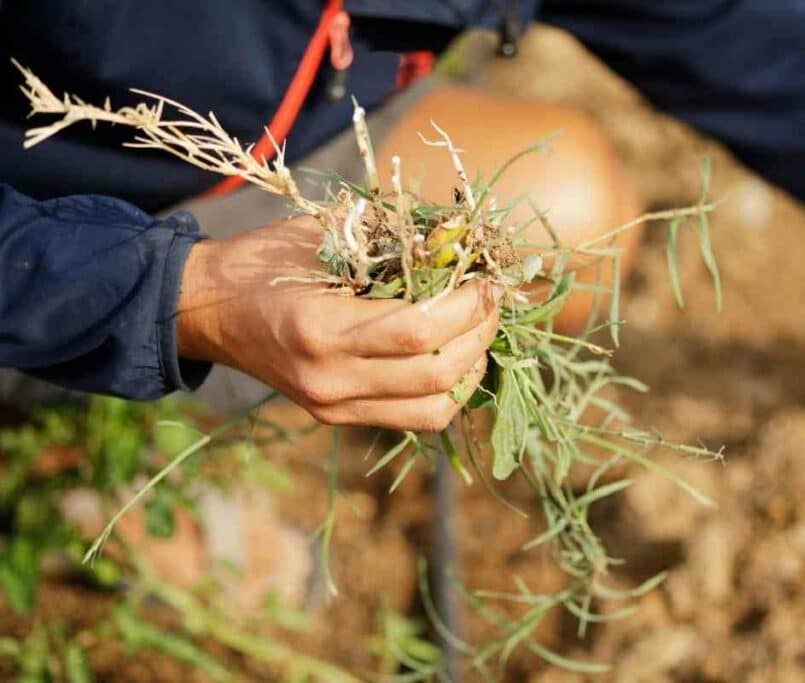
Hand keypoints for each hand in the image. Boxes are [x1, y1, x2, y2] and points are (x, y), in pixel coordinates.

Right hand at [176, 216, 498, 430]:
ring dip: (471, 371)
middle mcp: (330, 379)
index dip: (468, 307)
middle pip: (437, 376)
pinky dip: (446, 390)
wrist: (207, 311)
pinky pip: (412, 417)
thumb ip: (389, 237)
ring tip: (478, 332)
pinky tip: (453, 355)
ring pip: (433, 411)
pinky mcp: (338, 417)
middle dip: (480, 335)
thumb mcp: (321, 235)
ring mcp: (334, 406)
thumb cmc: (263, 262)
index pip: (420, 332)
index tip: (487, 279)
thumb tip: (458, 235)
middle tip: (492, 301)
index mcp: (321, 328)